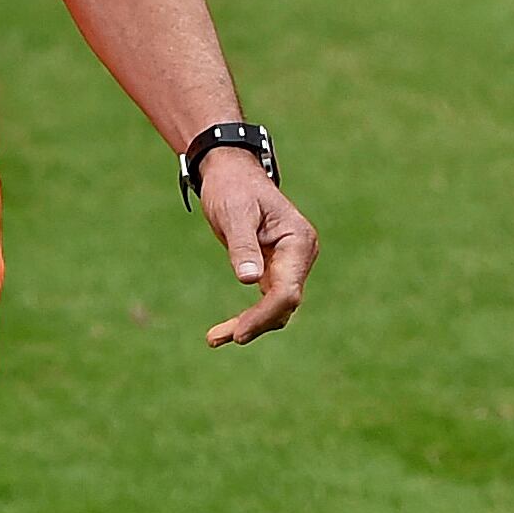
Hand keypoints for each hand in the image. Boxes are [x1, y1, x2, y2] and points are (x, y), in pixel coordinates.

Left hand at [195, 149, 317, 347]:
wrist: (232, 174)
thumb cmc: (234, 188)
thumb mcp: (234, 214)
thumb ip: (243, 246)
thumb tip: (250, 281)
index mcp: (298, 240)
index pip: (288, 290)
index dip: (264, 314)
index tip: (237, 334)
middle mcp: (300, 255)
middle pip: (284, 303)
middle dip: (255, 323)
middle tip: (216, 338)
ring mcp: (290, 263)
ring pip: (277, 307)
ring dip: (250, 324)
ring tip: (213, 338)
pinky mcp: (276, 269)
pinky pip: (268, 300)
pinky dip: (249, 315)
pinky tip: (223, 331)